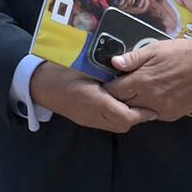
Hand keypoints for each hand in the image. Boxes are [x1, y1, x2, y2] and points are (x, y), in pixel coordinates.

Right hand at [29, 61, 157, 133]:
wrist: (39, 84)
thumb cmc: (61, 70)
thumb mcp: (84, 65)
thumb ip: (105, 70)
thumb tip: (126, 67)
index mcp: (94, 100)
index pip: (124, 115)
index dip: (141, 113)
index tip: (153, 108)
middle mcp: (92, 114)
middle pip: (122, 124)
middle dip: (137, 117)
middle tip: (148, 106)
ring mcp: (87, 119)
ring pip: (115, 126)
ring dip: (127, 118)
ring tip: (136, 105)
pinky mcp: (84, 120)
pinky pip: (106, 123)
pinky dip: (117, 117)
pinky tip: (118, 105)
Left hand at [106, 38, 191, 121]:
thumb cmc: (180, 53)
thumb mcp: (154, 49)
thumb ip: (132, 58)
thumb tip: (113, 63)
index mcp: (142, 81)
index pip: (115, 91)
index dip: (108, 87)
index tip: (106, 82)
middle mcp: (150, 99)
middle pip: (124, 104)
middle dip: (117, 98)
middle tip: (117, 89)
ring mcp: (161, 109)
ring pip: (137, 112)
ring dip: (132, 105)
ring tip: (132, 94)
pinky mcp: (172, 115)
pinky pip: (152, 115)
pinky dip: (147, 108)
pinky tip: (149, 98)